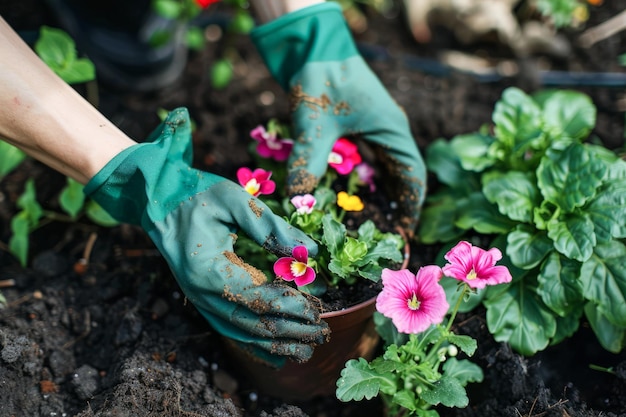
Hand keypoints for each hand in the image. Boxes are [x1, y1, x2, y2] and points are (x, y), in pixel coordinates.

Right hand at [85, 108, 328, 365]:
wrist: (157, 201)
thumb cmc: (196, 195)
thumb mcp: (233, 199)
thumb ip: (270, 226)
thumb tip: (309, 251)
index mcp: (208, 271)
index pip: (256, 299)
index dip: (289, 307)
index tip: (317, 307)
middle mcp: (202, 294)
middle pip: (252, 325)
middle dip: (290, 331)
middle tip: (322, 331)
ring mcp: (201, 301)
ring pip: (242, 334)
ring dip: (276, 345)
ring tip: (307, 351)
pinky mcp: (205, 300)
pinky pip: (231, 329)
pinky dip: (255, 344)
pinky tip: (277, 354)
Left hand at [251, 3, 426, 236]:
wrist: (311, 48)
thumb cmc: (321, 76)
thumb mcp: (315, 120)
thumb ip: (308, 158)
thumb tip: (298, 197)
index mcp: (392, 130)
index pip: (412, 175)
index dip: (410, 205)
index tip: (403, 232)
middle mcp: (388, 134)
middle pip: (399, 178)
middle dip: (393, 207)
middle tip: (383, 237)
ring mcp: (373, 132)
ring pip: (383, 172)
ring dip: (378, 197)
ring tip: (368, 225)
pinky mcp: (356, 132)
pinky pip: (365, 164)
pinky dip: (360, 184)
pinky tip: (346, 200)